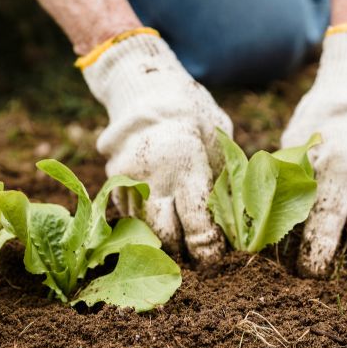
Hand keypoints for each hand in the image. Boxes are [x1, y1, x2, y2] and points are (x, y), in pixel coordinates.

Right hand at [81, 30, 230, 262]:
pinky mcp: (113, 180)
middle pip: (164, 234)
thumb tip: (233, 220)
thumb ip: (222, 178)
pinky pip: (129, 214)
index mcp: (185, 165)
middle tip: (195, 257)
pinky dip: (144, 222)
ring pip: (143, 228)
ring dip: (160, 240)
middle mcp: (153, 176)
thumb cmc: (193, 114)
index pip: (196, 223)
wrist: (146, 89)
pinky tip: (159, 220)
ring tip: (177, 246)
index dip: (207, 247)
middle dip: (181, 251)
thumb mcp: (218, 139)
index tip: (215, 256)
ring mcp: (128, 179)